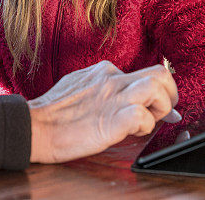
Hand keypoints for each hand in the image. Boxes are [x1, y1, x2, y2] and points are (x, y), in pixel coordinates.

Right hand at [27, 61, 179, 163]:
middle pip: (160, 72)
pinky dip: (146, 126)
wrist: (34, 126)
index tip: (154, 107)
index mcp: (104, 71)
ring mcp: (112, 97)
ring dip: (163, 107)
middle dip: (170, 93)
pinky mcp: (111, 120)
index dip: (154, 91)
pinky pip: (143, 115)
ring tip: (152, 121)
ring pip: (157, 87)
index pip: (142, 72)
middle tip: (165, 112)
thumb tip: (121, 96)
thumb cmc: (53, 112)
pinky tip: (135, 132)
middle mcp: (111, 79)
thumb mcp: (78, 85)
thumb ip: (101, 87)